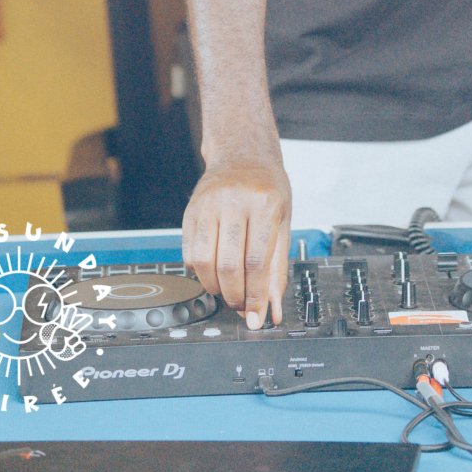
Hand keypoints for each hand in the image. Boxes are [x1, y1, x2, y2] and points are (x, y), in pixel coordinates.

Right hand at [182, 157, 291, 329]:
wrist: (242, 153)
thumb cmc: (267, 188)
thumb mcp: (283, 221)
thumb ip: (277, 268)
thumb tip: (272, 310)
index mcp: (264, 203)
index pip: (256, 262)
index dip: (255, 296)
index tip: (256, 318)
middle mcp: (233, 201)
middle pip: (228, 265)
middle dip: (234, 296)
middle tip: (241, 306)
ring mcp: (208, 204)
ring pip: (202, 262)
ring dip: (215, 287)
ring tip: (228, 290)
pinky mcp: (190, 210)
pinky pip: (188, 252)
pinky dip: (200, 272)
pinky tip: (213, 271)